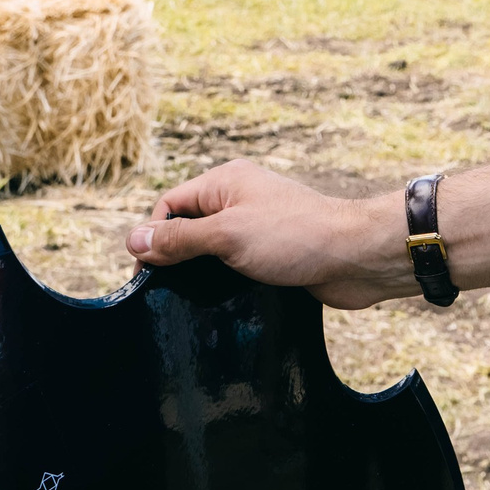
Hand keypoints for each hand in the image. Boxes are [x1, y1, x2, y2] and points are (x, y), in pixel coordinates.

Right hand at [127, 159, 414, 309]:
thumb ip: (180, 239)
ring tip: (189, 304)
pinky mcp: (273, 256)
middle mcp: (239, 201)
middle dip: (175, 258)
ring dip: (201, 274)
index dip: (153, 237)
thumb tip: (134, 239)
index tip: (146, 276)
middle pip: (189, 228)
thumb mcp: (227, 235)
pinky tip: (220, 306)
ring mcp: (257, 229)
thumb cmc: (295, 236)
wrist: (356, 256)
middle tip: (164, 294)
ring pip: (213, 251)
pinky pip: (236, 268)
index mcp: (225, 183)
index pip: (170, 205)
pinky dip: (225, 284)